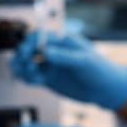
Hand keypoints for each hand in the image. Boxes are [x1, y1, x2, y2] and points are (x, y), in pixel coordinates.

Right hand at [10, 31, 126, 110]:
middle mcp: (53, 51)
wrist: (105, 90)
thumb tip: (45, 51)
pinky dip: (27, 78)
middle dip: (22, 56)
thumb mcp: (84, 61)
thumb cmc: (100, 70)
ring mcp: (50, 65)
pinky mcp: (48, 79)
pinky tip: (35, 81)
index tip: (26, 52)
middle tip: (26, 65)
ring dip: (22, 67)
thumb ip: (65, 57)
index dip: (29, 43)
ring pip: (27, 63)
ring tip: (30, 74)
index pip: (38, 36)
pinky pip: (31, 76)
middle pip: (28, 49)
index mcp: (62, 41)